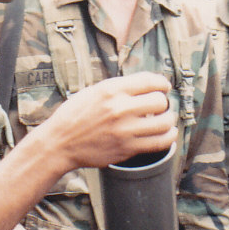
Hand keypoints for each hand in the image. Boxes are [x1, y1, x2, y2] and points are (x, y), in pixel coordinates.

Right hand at [44, 72, 178, 169]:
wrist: (59, 143)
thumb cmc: (74, 115)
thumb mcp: (93, 92)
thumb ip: (118, 88)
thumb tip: (145, 85)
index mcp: (111, 89)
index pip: (150, 81)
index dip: (162, 83)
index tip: (164, 87)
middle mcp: (119, 108)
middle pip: (160, 101)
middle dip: (164, 102)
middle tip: (160, 106)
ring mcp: (124, 130)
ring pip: (164, 122)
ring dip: (168, 120)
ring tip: (165, 120)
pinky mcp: (127, 148)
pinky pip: (159, 143)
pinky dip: (168, 137)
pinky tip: (167, 134)